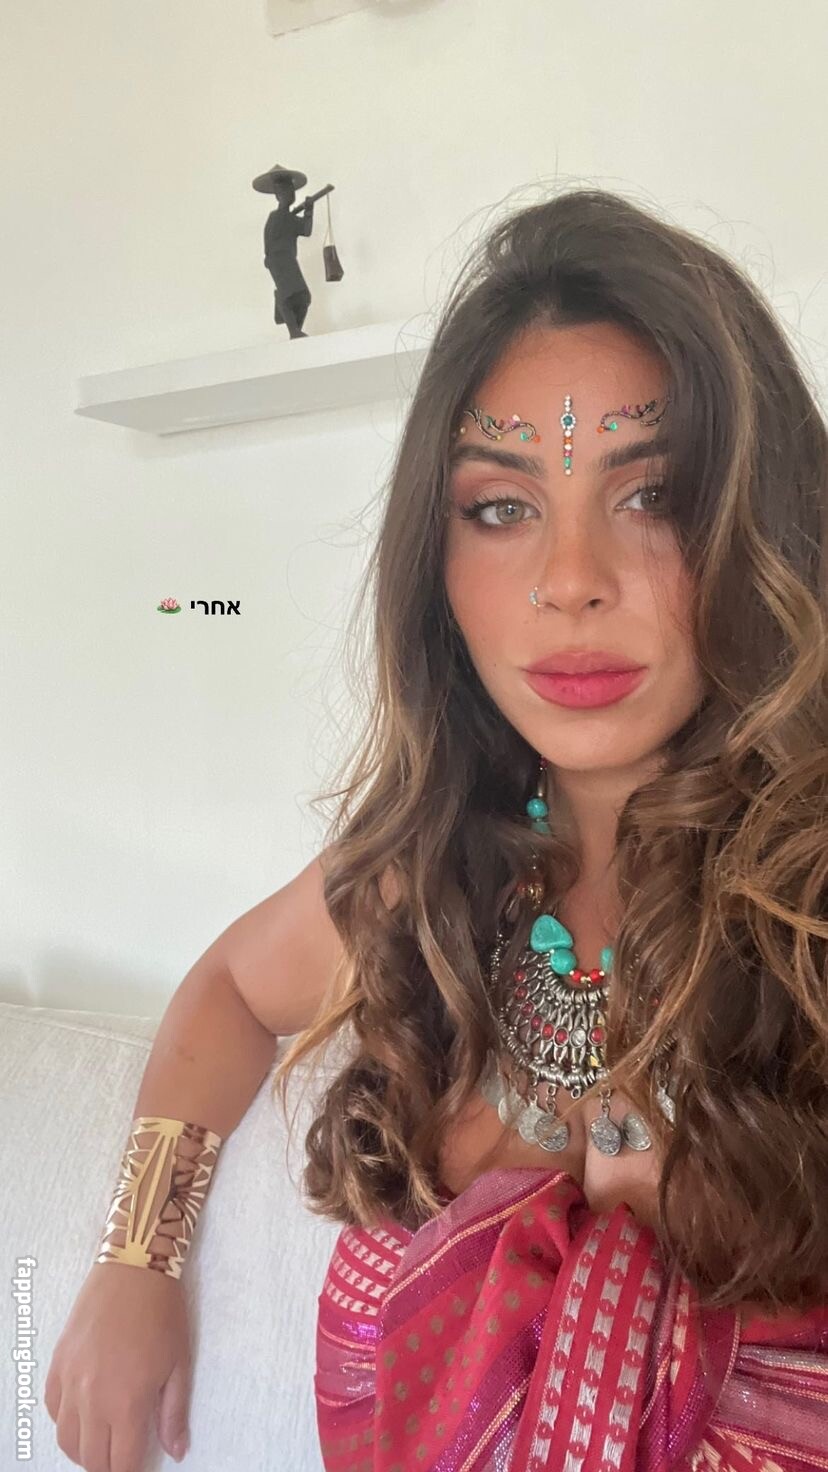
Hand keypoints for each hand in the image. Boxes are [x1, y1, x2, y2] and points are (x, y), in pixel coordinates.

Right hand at [45, 1262, 191, 1470]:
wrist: (133, 1267)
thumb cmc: (162, 1313)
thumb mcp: (178, 1365)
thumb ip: (174, 1414)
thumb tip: (177, 1452)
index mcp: (126, 1402)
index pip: (120, 1464)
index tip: (138, 1469)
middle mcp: (92, 1398)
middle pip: (90, 1459)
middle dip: (108, 1466)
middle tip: (123, 1458)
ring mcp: (70, 1380)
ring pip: (66, 1439)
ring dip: (83, 1450)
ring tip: (103, 1443)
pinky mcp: (58, 1363)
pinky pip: (52, 1408)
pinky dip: (65, 1421)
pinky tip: (84, 1414)